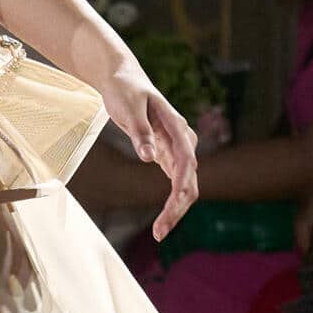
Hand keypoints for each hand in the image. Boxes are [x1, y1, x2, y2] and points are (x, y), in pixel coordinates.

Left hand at [99, 61, 197, 241]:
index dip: (179, 192)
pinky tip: (163, 221)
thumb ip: (140, 132)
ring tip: (160, 233)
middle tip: (160, 234)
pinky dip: (171, 201)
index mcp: (177, 128)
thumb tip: (148, 157)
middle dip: (177, 208)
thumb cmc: (125, 90)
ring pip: (184, 184)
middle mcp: (183, 140)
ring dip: (175, 209)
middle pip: (189, 181)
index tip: (169, 212)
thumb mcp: (129, 107)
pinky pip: (175, 181)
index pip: (186, 165)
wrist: (122, 78)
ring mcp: (177, 148)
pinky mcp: (167, 153)